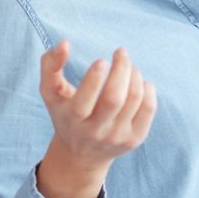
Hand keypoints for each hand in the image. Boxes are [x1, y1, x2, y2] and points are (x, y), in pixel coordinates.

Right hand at [34, 40, 156, 197]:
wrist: (82, 154)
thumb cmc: (66, 114)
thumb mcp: (50, 93)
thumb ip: (50, 65)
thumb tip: (64, 43)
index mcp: (72, 120)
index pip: (83, 102)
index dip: (94, 79)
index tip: (101, 60)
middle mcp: (95, 132)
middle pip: (114, 99)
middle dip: (121, 69)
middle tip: (121, 52)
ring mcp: (117, 137)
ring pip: (134, 99)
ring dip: (134, 74)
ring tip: (129, 66)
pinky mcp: (135, 139)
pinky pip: (148, 108)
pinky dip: (147, 88)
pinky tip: (139, 81)